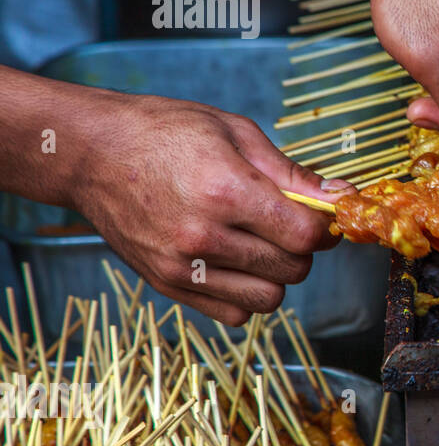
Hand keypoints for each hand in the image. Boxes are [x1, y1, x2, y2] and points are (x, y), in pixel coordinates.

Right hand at [71, 93, 343, 325]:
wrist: (91, 153)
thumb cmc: (165, 133)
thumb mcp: (235, 132)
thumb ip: (291, 171)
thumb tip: (341, 197)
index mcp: (226, 192)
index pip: (305, 236)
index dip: (324, 227)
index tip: (319, 215)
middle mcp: (203, 236)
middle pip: (293, 269)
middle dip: (302, 249)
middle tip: (287, 224)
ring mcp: (182, 267)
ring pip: (268, 298)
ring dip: (276, 275)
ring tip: (260, 244)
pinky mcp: (166, 285)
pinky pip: (233, 313)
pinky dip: (245, 294)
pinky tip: (235, 262)